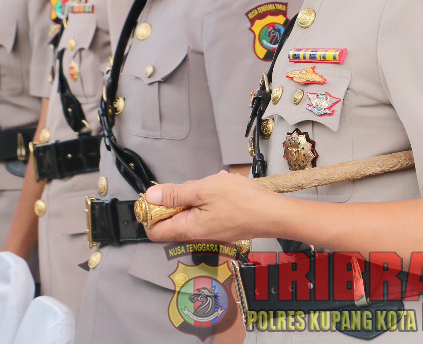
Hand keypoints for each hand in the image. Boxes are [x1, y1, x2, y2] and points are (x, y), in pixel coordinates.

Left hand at [143, 170, 279, 243]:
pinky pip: (204, 213)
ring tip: (213, 186)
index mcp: (186, 229)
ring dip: (196, 197)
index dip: (151, 212)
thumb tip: (150, 196)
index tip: (159, 195)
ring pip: (190, 213)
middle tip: (194, 187)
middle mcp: (194, 237)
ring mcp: (207, 234)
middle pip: (172, 219)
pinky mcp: (218, 229)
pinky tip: (222, 191)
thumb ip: (175, 194)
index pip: (153, 230)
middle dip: (178, 199)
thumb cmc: (241, 202)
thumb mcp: (204, 190)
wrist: (272, 214)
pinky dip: (208, 201)